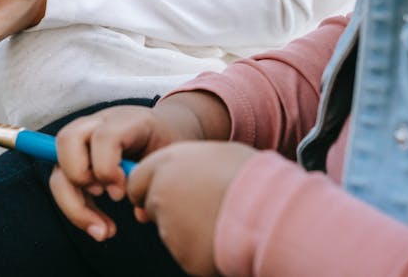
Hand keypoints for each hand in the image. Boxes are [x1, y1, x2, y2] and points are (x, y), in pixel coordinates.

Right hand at [49, 93, 228, 241]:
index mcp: (126, 120)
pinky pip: (64, 185)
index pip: (103, 135)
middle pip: (66, 140)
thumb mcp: (172, 155)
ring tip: (103, 232)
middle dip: (80, 177)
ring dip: (74, 205)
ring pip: (59, 168)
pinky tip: (100, 227)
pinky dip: (78, 209)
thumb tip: (140, 213)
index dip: (107, 167)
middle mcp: (97, 124)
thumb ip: (158, 178)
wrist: (165, 129)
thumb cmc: (169, 142)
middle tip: (111, 199)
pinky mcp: (77, 161)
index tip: (121, 193)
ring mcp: (83, 141)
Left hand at [127, 141, 256, 276]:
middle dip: (168, 209)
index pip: (137, 180)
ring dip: (187, 228)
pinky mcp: (182, 255)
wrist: (270, 211)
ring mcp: (170, 227)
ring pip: (170, 230)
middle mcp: (160, 195)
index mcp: (166, 164)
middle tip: (199, 208)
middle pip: (151, 206)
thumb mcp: (219, 153)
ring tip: (220, 218)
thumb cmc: (250, 176)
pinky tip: (222, 236)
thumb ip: (192, 162)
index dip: (148, 187)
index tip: (162, 192)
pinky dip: (200, 248)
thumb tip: (190, 168)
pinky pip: (187, 251)